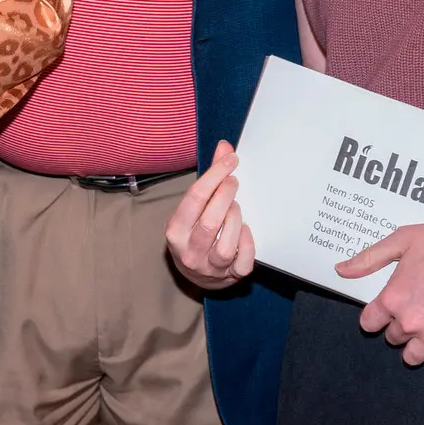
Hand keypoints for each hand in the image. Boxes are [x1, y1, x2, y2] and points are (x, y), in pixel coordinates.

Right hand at [165, 141, 255, 289]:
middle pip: (210, 222)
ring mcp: (209, 267)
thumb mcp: (192, 208)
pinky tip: (246, 231)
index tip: (230, 160)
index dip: (215, 175)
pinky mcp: (229, 278)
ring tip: (236, 207)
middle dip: (226, 196)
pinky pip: (242, 263)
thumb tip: (224, 146)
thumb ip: (209, 178)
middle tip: (234, 181)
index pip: (195, 198)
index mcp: (176, 231)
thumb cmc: (193, 232)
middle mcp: (189, 251)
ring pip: (226, 245)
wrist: (194, 273)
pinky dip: (247, 245)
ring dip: (235, 220)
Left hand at [337, 216, 423, 365]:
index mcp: (393, 299)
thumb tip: (343, 269)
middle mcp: (411, 322)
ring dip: (414, 342)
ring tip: (423, 324)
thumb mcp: (401, 241)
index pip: (369, 323)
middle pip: (392, 338)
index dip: (374, 316)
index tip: (378, 313)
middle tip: (411, 307)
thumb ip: (369, 259)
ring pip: (413, 355)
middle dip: (397, 325)